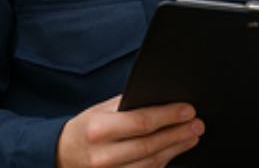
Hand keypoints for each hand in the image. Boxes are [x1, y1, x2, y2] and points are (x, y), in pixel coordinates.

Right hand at [56, 96, 203, 167]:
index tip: (189, 110)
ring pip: (151, 163)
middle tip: (198, 124)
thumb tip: (164, 97)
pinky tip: (174, 151)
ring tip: (191, 136)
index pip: (142, 122)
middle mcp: (102, 154)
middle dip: (178, 133)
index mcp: (99, 129)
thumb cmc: (86, 128)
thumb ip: (129, 105)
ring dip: (175, 149)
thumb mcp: (102, 110)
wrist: (61, 154)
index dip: (169, 116)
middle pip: (150, 144)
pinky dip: (162, 162)